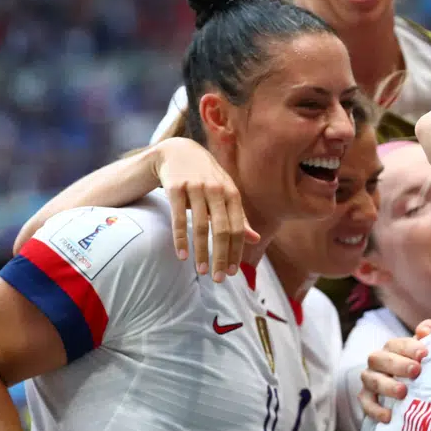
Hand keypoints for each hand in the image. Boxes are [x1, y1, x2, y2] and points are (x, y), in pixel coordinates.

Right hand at [150, 137, 257, 281]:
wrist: (178, 152)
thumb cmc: (207, 178)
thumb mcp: (226, 193)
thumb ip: (239, 217)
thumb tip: (256, 239)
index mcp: (232, 193)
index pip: (238, 228)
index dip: (236, 251)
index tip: (233, 272)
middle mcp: (216, 190)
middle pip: (222, 230)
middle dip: (222, 256)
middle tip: (220, 278)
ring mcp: (195, 188)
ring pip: (200, 227)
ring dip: (201, 252)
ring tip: (202, 271)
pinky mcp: (175, 188)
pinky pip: (178, 219)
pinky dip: (181, 239)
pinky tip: (182, 256)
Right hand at [358, 321, 430, 422]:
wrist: (415, 393)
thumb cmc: (423, 367)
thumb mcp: (428, 351)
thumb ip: (430, 335)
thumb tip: (426, 330)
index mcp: (392, 349)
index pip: (396, 344)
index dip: (409, 347)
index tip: (424, 353)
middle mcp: (378, 362)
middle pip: (378, 359)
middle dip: (397, 364)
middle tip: (416, 371)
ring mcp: (370, 381)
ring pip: (371, 380)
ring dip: (386, 386)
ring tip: (403, 392)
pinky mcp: (367, 399)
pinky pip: (366, 404)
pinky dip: (376, 410)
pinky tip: (389, 416)